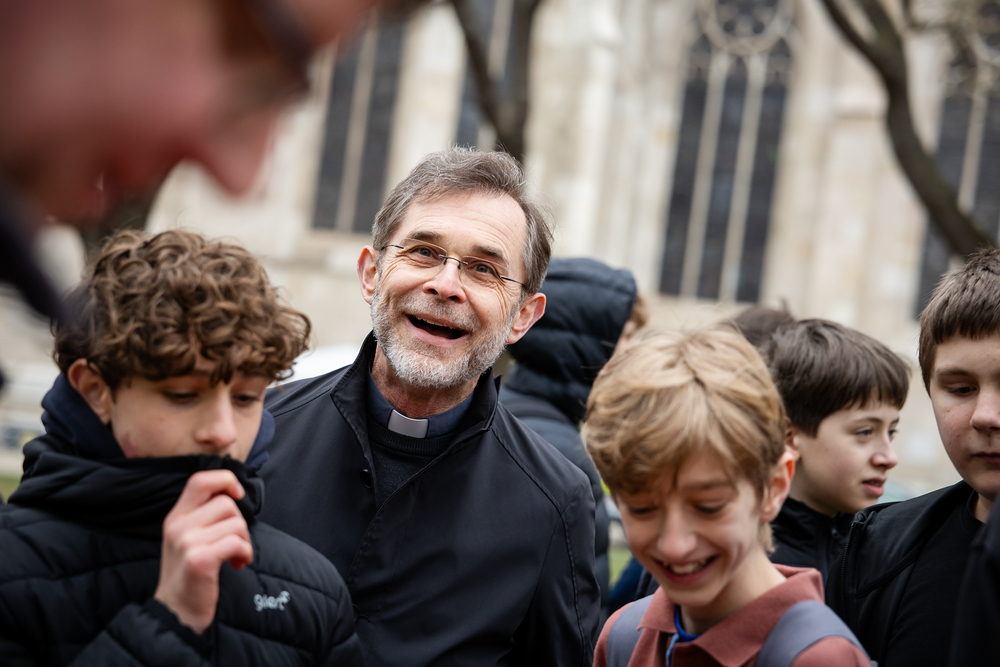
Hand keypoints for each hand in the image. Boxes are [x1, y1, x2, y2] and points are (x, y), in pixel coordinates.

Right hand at [154, 470, 252, 633]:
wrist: (175, 613)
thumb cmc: (189, 575)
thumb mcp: (186, 539)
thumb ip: (202, 515)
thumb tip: (233, 492)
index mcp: (175, 517)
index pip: (200, 480)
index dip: (225, 480)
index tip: (237, 495)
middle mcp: (178, 526)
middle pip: (226, 503)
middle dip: (240, 523)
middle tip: (237, 544)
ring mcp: (187, 542)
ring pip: (236, 523)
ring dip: (245, 541)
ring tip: (237, 556)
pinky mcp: (199, 560)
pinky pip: (236, 543)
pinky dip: (245, 553)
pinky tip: (238, 564)